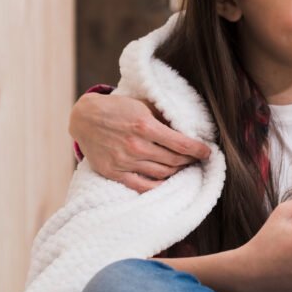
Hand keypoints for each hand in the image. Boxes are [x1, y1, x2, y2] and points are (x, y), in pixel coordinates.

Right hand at [70, 92, 210, 191]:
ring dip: (177, 172)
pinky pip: (142, 186)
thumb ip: (164, 118)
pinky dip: (158, 185)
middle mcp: (135, 146)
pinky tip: (167, 180)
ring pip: (162, 174)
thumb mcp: (143, 105)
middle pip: (174, 161)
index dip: (198, 150)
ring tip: (183, 166)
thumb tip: (188, 130)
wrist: (84, 118)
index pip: (181, 144)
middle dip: (190, 160)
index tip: (207, 152)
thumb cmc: (117, 109)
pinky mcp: (114, 172)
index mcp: (144, 126)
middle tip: (196, 158)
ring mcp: (124, 161)